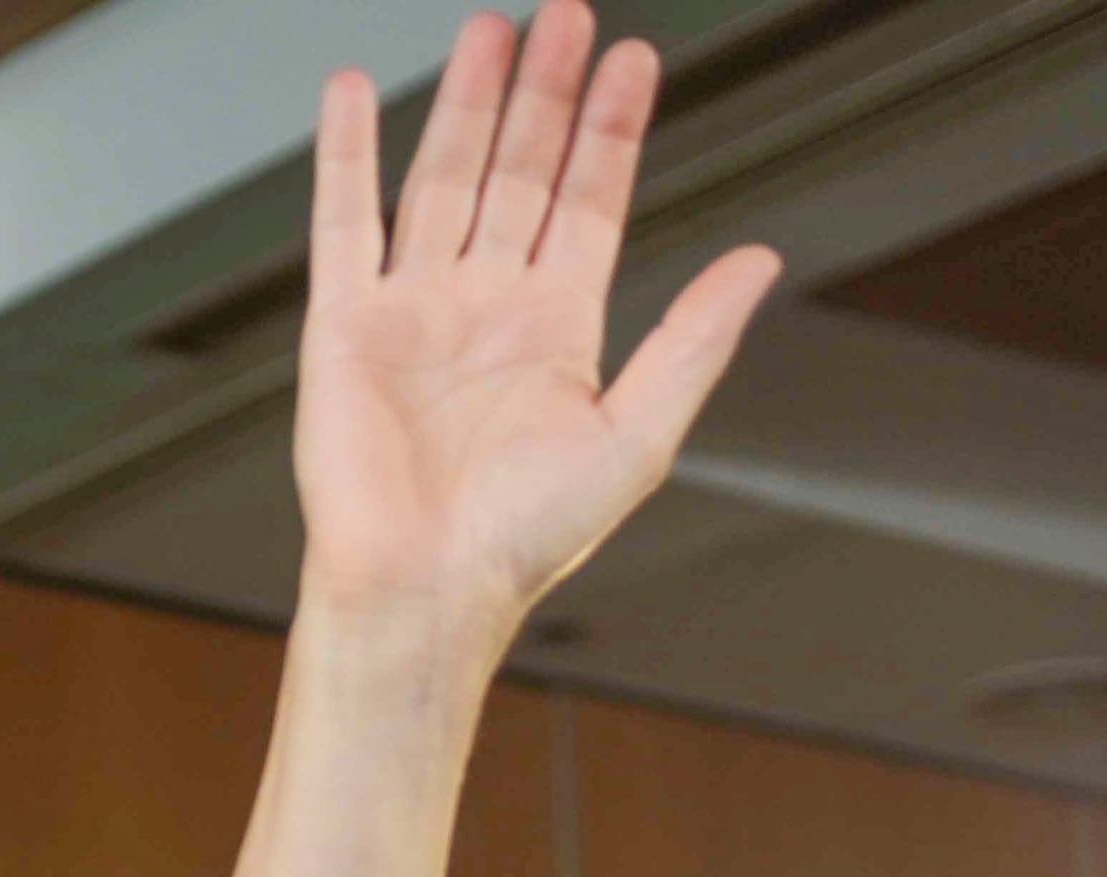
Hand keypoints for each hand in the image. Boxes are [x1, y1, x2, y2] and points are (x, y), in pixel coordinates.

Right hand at [295, 3, 777, 633]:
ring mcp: (414, 309)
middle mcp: (485, 308)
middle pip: (519, 173)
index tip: (632, 60)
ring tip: (490, 30)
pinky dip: (346, 155)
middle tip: (565, 15)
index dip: (610, 131)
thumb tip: (760, 260)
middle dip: (544, 94)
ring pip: (445, 177)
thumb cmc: (521, 541)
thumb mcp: (637, 434)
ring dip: (467, 103)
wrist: (423, 589)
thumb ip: (694, 339)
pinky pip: (345, 222)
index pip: (588, 204)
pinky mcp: (346, 325)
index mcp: (555, 331)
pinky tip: (355, 93)